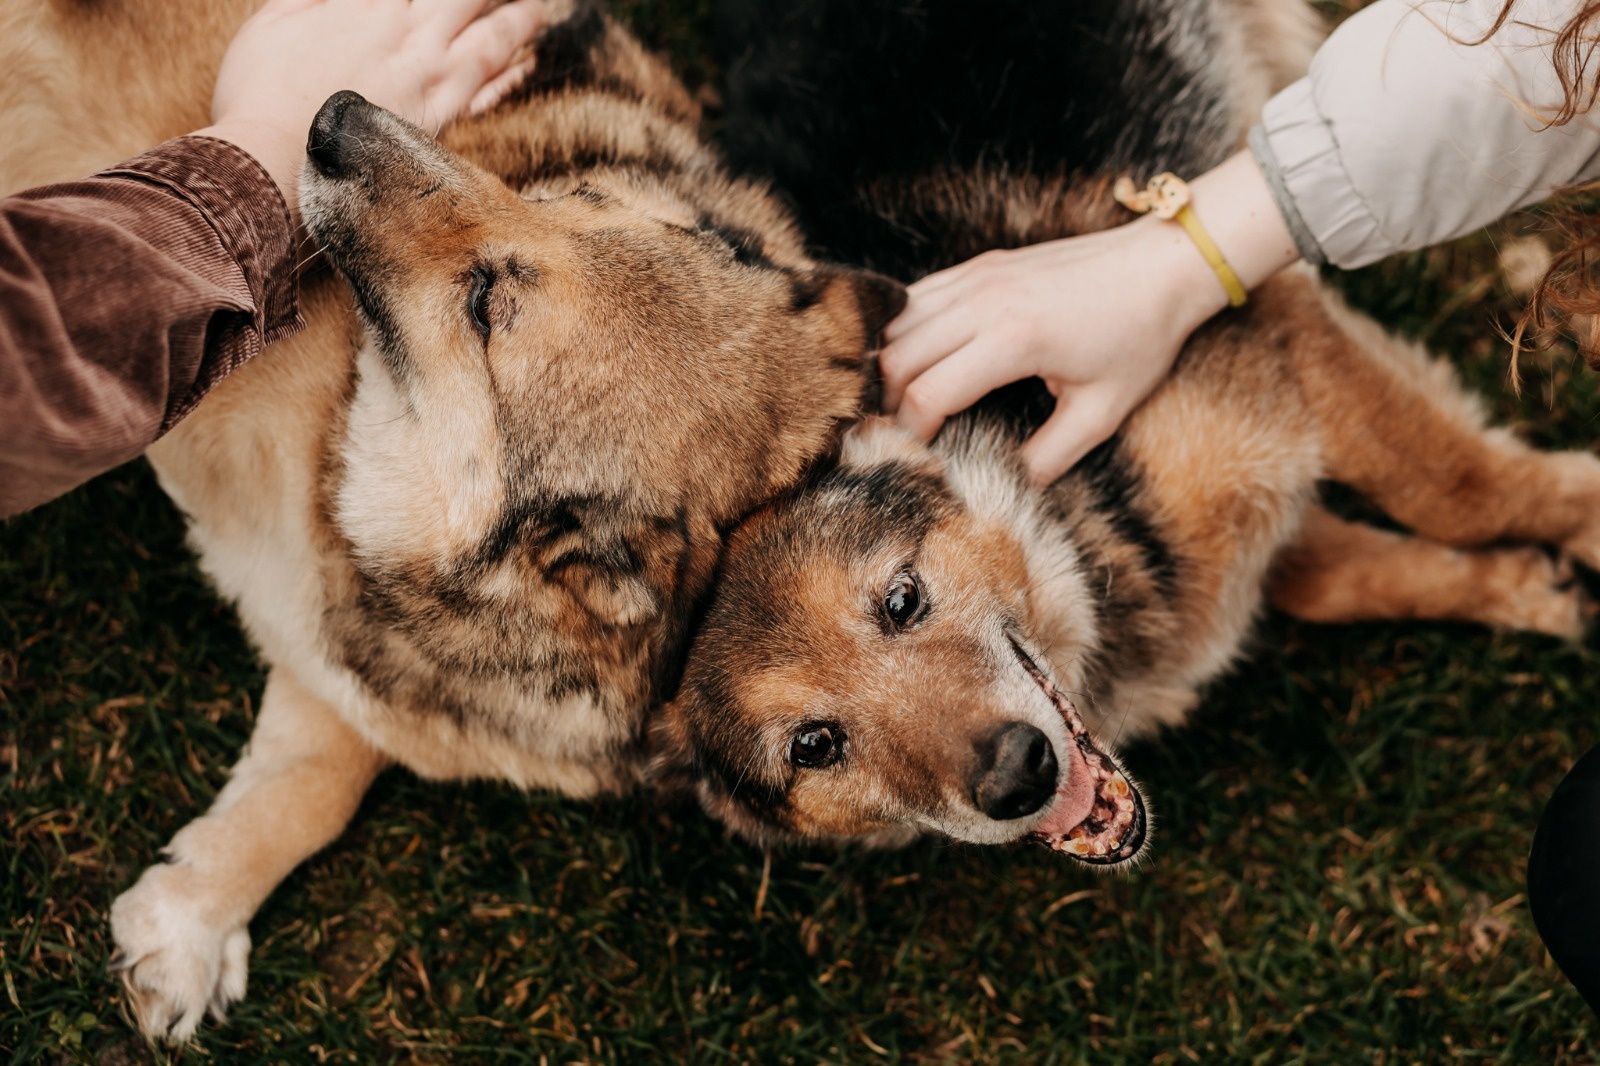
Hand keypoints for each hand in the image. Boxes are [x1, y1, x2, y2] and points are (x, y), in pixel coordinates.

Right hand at [198, 0, 548, 212]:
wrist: (273, 160)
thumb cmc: (261, 89)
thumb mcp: (277, 16)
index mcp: (371, 4)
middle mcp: (411, 35)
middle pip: (470, 0)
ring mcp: (430, 79)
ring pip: (490, 39)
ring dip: (520, 19)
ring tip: (541, 9)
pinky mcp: (438, 121)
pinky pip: (485, 91)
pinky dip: (509, 72)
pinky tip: (525, 62)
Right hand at [881, 152, 1302, 483]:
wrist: (1163, 264)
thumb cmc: (1139, 338)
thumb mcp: (1102, 413)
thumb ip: (1049, 457)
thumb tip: (1008, 490)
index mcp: (1015, 339)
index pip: (927, 392)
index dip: (911, 431)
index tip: (918, 456)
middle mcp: (986, 301)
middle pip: (897, 357)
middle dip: (887, 402)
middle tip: (898, 435)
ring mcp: (979, 276)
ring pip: (898, 323)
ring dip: (889, 365)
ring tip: (899, 402)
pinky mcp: (981, 264)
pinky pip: (917, 297)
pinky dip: (903, 331)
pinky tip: (915, 361)